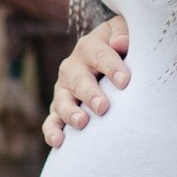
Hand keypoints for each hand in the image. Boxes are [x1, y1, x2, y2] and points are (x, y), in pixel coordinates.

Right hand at [42, 14, 130, 146]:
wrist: (106, 56)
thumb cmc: (121, 46)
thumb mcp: (123, 33)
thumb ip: (123, 34)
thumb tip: (121, 43)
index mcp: (89, 46)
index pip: (100, 55)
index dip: (112, 67)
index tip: (125, 81)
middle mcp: (73, 67)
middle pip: (79, 80)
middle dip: (90, 94)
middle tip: (103, 107)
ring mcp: (64, 88)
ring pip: (62, 100)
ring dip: (70, 112)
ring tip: (81, 123)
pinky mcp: (59, 108)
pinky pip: (52, 120)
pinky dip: (52, 130)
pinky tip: (58, 142)